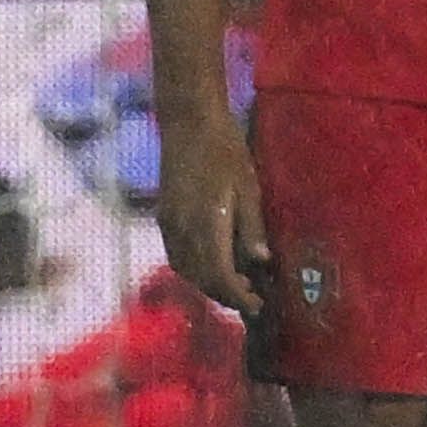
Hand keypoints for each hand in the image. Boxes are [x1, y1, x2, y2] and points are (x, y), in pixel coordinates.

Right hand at [151, 94, 270, 318]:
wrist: (187, 121)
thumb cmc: (224, 148)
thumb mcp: (248, 186)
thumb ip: (252, 226)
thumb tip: (262, 261)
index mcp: (207, 222)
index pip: (220, 275)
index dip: (238, 296)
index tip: (257, 305)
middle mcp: (183, 228)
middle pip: (202, 279)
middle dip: (226, 295)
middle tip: (252, 299)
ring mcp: (169, 223)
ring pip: (186, 270)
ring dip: (209, 284)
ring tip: (236, 284)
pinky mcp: (163, 216)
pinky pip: (177, 255)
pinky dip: (195, 269)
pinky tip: (212, 264)